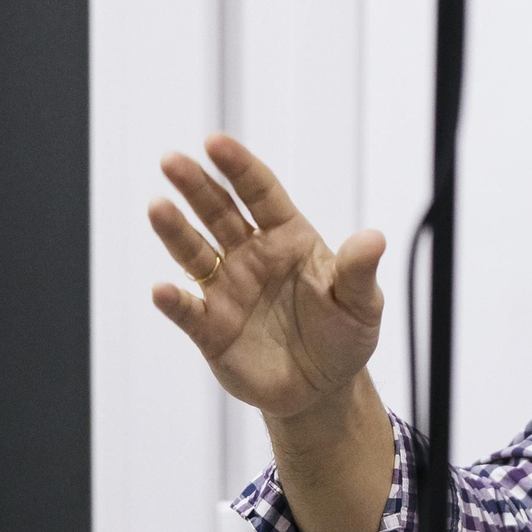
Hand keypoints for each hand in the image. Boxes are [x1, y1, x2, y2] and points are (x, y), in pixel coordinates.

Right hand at [149, 136, 384, 420]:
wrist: (323, 388)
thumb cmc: (344, 334)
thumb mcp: (361, 303)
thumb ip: (359, 271)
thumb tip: (374, 239)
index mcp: (288, 238)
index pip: (261, 194)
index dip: (239, 168)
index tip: (215, 143)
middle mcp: (251, 257)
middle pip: (219, 214)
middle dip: (196, 186)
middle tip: (172, 160)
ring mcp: (228, 291)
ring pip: (195, 254)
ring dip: (175, 231)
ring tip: (157, 207)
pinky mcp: (212, 331)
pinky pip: (188, 312)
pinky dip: (174, 301)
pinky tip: (162, 290)